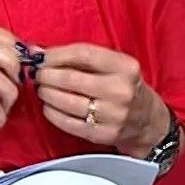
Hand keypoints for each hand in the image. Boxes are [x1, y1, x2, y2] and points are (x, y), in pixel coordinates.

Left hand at [33, 43, 173, 157]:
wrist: (147, 122)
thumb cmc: (125, 88)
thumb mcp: (116, 67)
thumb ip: (82, 58)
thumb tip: (38, 51)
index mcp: (125, 67)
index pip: (83, 54)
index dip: (57, 54)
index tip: (41, 56)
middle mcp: (120, 90)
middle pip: (70, 78)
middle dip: (46, 75)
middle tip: (37, 74)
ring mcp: (111, 115)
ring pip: (66, 101)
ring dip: (46, 93)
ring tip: (42, 89)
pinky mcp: (101, 134)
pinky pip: (67, 122)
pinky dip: (51, 112)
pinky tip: (48, 106)